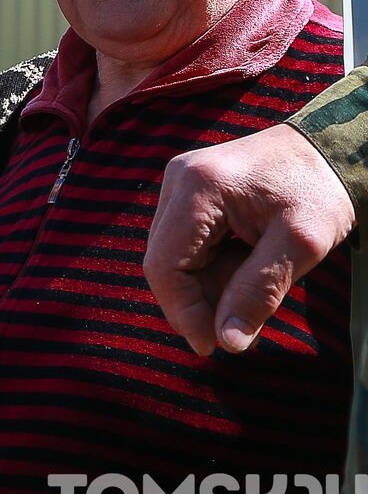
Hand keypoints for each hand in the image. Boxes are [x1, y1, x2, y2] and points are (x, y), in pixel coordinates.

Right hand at [144, 122, 353, 354]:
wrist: (329, 147)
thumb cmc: (320, 190)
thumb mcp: (301, 244)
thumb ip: (260, 292)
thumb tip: (227, 342)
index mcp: (198, 188)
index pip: (165, 265)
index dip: (182, 312)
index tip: (212, 346)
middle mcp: (176, 179)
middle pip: (164, 261)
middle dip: (198, 299)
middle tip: (240, 322)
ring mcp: (178, 181)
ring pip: (172, 254)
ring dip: (207, 281)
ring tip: (254, 278)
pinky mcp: (188, 188)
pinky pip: (184, 241)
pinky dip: (211, 264)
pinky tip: (244, 260)